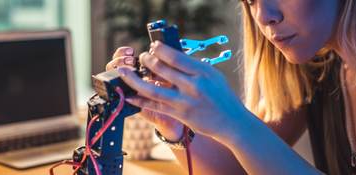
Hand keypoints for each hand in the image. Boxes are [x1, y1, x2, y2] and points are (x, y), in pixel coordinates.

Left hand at [117, 41, 250, 138]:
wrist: (231, 121)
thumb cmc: (221, 95)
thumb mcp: (211, 75)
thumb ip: (192, 67)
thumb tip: (169, 56)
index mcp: (202, 72)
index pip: (175, 57)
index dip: (160, 50)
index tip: (153, 47)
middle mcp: (193, 85)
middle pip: (162, 69)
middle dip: (147, 60)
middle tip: (142, 56)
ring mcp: (185, 101)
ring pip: (153, 88)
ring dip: (135, 80)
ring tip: (124, 72)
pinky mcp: (179, 114)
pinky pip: (155, 106)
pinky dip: (140, 100)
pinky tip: (129, 96)